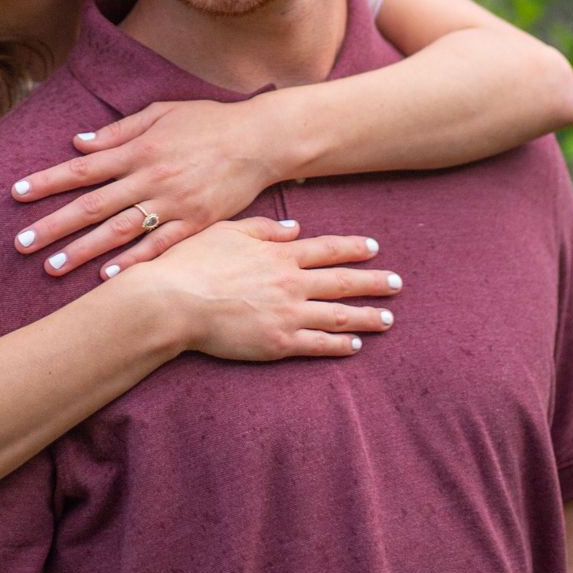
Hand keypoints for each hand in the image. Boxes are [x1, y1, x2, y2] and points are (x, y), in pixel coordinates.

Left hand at [9, 100, 278, 276]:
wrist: (260, 140)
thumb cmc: (207, 122)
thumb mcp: (161, 113)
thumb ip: (119, 130)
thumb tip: (78, 142)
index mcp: (138, 149)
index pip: (82, 168)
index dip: (47, 180)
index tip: (16, 193)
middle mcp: (150, 178)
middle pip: (92, 206)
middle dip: (53, 225)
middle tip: (21, 243)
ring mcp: (172, 204)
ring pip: (118, 232)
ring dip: (83, 251)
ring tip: (52, 267)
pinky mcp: (194, 224)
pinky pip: (158, 248)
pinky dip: (132, 263)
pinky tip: (107, 279)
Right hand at [138, 218, 401, 361]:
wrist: (174, 300)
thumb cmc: (192, 262)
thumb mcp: (227, 231)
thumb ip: (264, 229)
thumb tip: (296, 227)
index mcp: (279, 254)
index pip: (327, 249)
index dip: (353, 248)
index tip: (374, 248)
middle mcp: (290, 282)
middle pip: (342, 282)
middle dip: (373, 282)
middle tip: (398, 284)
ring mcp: (287, 314)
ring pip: (337, 315)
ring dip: (366, 316)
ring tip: (388, 319)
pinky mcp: (278, 343)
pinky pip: (317, 345)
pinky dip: (339, 345)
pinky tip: (355, 345)